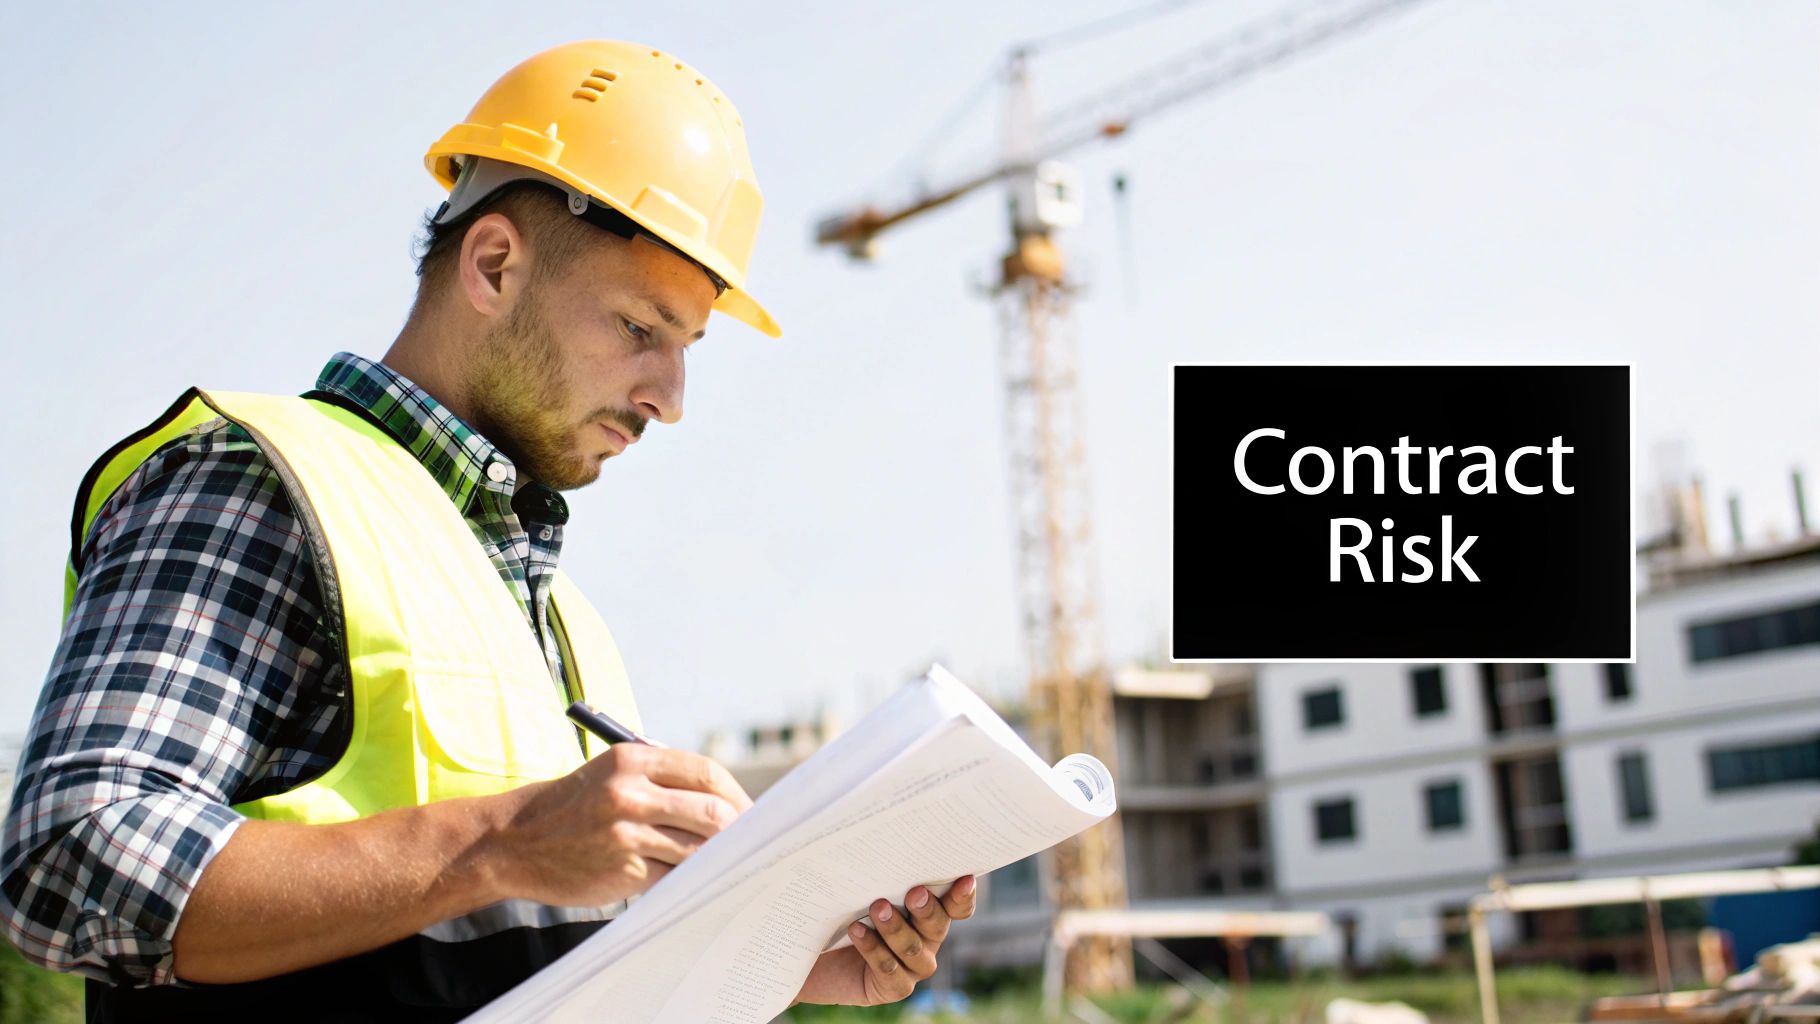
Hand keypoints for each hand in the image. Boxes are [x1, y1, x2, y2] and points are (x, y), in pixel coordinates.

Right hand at [486, 743, 752, 906]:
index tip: (752, 811)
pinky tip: (696, 880)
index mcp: (633, 760)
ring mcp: (626, 833)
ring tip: (730, 863)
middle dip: (740, 829)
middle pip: (712, 811)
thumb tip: (726, 804)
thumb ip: (663, 781)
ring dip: (718, 858)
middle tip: (754, 842)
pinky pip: (673, 875)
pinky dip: (689, 878)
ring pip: (697, 847)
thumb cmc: (573, 807)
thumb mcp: (612, 775)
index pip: (706, 773)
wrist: (513, 841)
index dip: (736, 793)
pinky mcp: (622, 869)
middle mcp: (630, 792)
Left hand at [793, 875, 977, 1006]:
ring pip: (913, 947)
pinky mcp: (894, 987)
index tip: (965, 879)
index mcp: (928, 912)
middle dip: (927, 908)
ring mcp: (914, 966)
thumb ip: (881, 877)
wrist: (814, 955)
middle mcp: (927, 940)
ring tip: (877, 908)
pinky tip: (857, 930)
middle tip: (914, 893)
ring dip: (895, 927)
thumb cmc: (842, 912)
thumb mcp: (862, 890)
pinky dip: (873, 948)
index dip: (963, 895)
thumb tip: (884, 845)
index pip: (956, 906)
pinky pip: (890, 969)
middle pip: (938, 924)